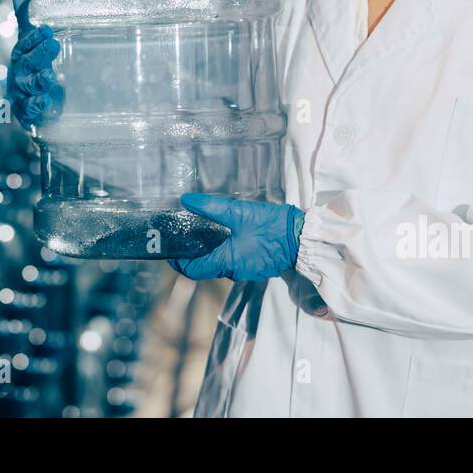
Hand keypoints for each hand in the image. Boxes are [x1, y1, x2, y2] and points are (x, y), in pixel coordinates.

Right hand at [8, 0, 63, 129]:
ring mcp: (21, 94)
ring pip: (28, 87)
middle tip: (54, 45)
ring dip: (39, 81)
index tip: (46, 29)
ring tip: (51, 76)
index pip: (24, 44)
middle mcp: (19, 74)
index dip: (33, 38)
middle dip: (39, 55)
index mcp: (20, 55)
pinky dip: (35, 107)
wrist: (36, 104)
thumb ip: (25, 16)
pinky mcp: (27, 113)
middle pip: (26, 64)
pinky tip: (45, 103)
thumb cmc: (33, 67)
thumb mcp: (32, 42)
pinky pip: (28, 110)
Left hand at [170, 193, 304, 282]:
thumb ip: (211, 207)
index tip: (170, 250)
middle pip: (206, 266)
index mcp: (227, 262)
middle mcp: (236, 271)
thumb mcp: (240, 212)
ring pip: (221, 263)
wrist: (303, 237)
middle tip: (186, 233)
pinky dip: (227, 249)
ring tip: (205, 229)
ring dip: (212, 250)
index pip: (193, 270)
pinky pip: (236, 260)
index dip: (178, 262)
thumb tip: (186, 201)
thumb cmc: (273, 226)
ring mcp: (248, 269)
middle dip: (194, 253)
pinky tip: (228, 233)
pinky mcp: (258, 264)